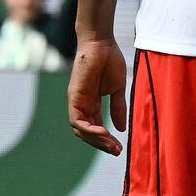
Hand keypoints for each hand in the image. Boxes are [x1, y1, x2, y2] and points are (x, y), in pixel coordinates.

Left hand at [68, 38, 129, 154]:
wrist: (101, 44)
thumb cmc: (110, 62)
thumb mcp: (117, 89)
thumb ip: (117, 108)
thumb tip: (121, 127)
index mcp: (91, 103)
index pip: (96, 127)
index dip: (106, 139)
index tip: (120, 147)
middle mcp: (81, 105)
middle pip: (87, 132)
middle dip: (102, 144)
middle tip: (117, 151)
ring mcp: (76, 102)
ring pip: (80, 130)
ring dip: (96, 140)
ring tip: (112, 145)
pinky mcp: (74, 98)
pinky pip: (77, 121)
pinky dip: (89, 130)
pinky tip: (103, 133)